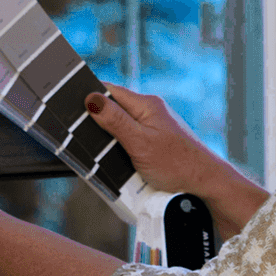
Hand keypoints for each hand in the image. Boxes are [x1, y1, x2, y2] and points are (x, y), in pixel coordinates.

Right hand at [86, 85, 266, 235]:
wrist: (205, 185)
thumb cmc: (177, 164)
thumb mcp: (139, 142)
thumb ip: (114, 120)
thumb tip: (91, 99)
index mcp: (146, 104)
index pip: (109, 90)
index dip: (89, 96)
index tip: (70, 105)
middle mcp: (150, 112)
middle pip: (113, 109)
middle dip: (98, 122)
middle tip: (82, 136)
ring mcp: (154, 127)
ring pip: (121, 127)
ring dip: (110, 140)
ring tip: (102, 153)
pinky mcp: (155, 143)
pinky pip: (130, 140)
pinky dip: (121, 150)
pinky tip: (118, 161)